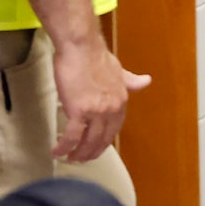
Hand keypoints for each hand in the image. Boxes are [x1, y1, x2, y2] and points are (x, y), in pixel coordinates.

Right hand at [53, 34, 150, 162]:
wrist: (81, 47)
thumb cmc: (95, 56)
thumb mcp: (118, 70)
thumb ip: (130, 80)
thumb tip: (146, 81)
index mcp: (121, 101)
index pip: (114, 129)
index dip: (104, 141)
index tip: (96, 147)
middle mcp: (111, 110)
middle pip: (102, 139)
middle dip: (92, 152)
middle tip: (82, 159)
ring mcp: (96, 112)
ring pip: (88, 141)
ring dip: (78, 153)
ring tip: (70, 159)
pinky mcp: (79, 111)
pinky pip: (72, 136)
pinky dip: (64, 146)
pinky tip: (58, 152)